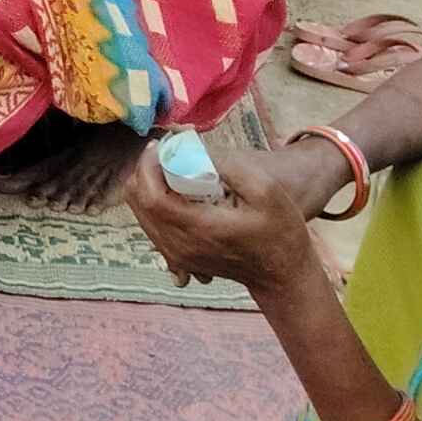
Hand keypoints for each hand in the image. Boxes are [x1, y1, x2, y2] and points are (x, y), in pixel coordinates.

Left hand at [121, 139, 335, 292]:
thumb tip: (194, 149)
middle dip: (145, 170)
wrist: (282, 274)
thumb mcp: (266, 192)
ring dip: (149, 184)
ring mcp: (176, 254)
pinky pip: (150, 223)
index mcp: (198, 228)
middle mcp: (179, 245)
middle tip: (166, 152)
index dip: (148, 166)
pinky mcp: (177, 257)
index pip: (151, 195)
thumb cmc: (280, 233)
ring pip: (140, 212)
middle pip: (138, 202)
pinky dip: (155, 201)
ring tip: (173, 168)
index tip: (160, 145)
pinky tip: (178, 190)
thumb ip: (230, 167)